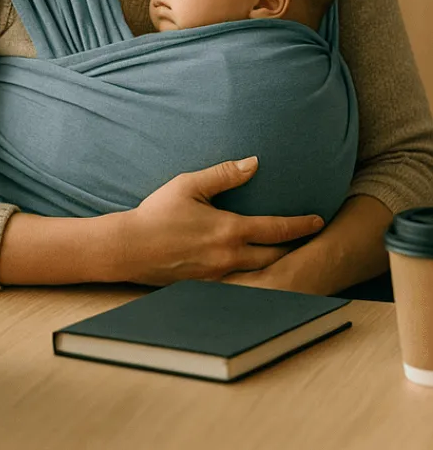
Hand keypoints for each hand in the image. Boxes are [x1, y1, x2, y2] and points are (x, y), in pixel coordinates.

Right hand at [118, 157, 324, 286]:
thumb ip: (223, 174)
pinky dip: (258, 279)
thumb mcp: (188, 185)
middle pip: (277, 257)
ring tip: (293, 259)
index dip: (301, 225)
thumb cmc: (157, 213)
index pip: (276, 229)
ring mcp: (221, 276)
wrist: (130, 247)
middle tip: (313, 242)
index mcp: (229, 230)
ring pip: (263, 274)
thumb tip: (254, 163)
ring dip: (280, 267)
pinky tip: (261, 275)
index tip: (318, 221)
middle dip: (297, 250)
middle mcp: (230, 257)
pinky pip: (243, 285)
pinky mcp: (209, 286)